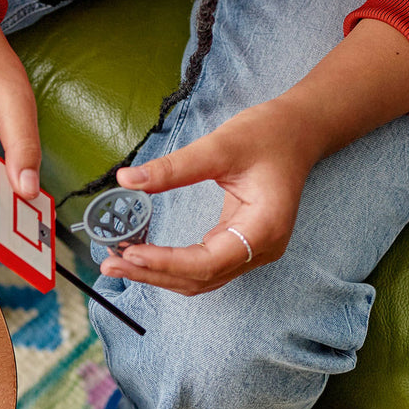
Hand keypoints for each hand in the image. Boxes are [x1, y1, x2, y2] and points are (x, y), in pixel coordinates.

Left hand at [99, 18, 408, 294]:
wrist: (299, 131)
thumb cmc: (269, 134)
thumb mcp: (221, 145)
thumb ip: (174, 167)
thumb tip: (126, 179)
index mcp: (264, 228)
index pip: (208, 262)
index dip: (166, 263)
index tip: (130, 253)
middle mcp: (260, 249)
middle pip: (199, 278)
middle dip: (152, 273)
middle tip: (109, 265)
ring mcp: (251, 251)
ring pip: (198, 278)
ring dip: (157, 274)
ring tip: (117, 262)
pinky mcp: (239, 245)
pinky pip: (201, 265)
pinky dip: (170, 264)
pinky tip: (141, 254)